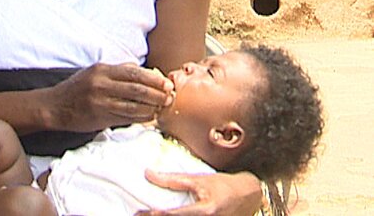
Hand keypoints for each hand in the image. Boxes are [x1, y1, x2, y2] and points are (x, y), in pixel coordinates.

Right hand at [45, 63, 173, 132]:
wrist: (55, 107)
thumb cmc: (77, 89)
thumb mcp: (94, 73)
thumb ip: (118, 71)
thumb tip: (143, 71)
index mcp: (102, 70)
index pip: (134, 72)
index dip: (154, 79)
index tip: (166, 83)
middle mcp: (101, 84)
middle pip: (137, 89)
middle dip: (157, 93)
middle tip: (169, 97)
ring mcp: (100, 102)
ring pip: (134, 105)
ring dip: (152, 107)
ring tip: (162, 107)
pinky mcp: (100, 117)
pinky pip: (126, 118)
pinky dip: (141, 117)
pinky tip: (150, 117)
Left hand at [134, 170, 262, 215]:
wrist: (248, 196)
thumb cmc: (223, 186)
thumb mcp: (199, 179)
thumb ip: (174, 179)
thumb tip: (148, 174)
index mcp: (205, 211)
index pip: (174, 215)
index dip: (154, 214)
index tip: (139, 212)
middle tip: (137, 214)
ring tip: (146, 214)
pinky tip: (164, 213)